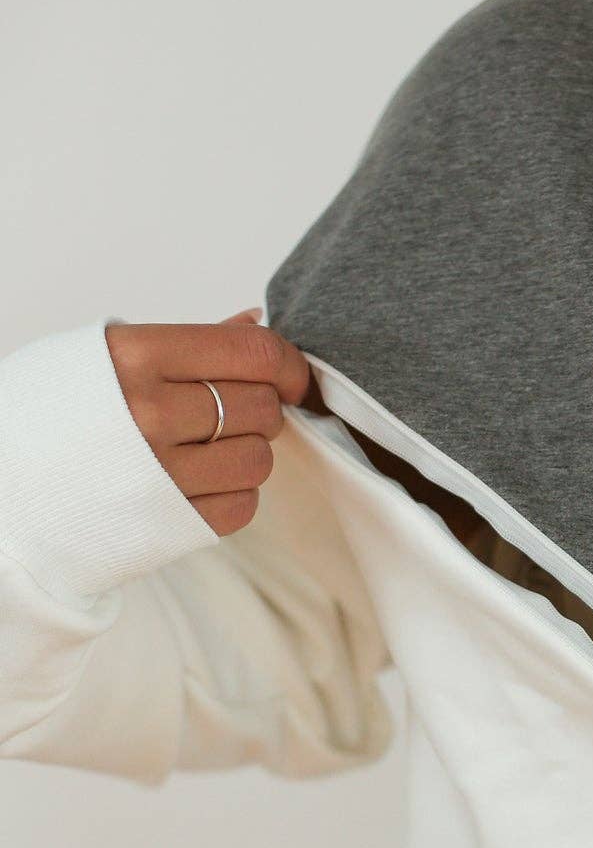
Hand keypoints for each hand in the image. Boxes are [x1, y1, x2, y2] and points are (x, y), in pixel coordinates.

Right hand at [104, 310, 312, 534]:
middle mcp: (149, 413)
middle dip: (258, 409)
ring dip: (245, 454)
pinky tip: (196, 482)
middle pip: (262, 407)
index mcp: (134, 356)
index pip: (253, 353)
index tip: (288, 377)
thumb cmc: (49, 417)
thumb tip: (255, 322)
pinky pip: (241, 506)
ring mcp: (161, 473)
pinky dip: (230, 494)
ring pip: (258, 460)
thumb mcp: (103, 357)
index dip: (287, 365)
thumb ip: (188, 343)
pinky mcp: (169, 524)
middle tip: (226, 413)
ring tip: (204, 449)